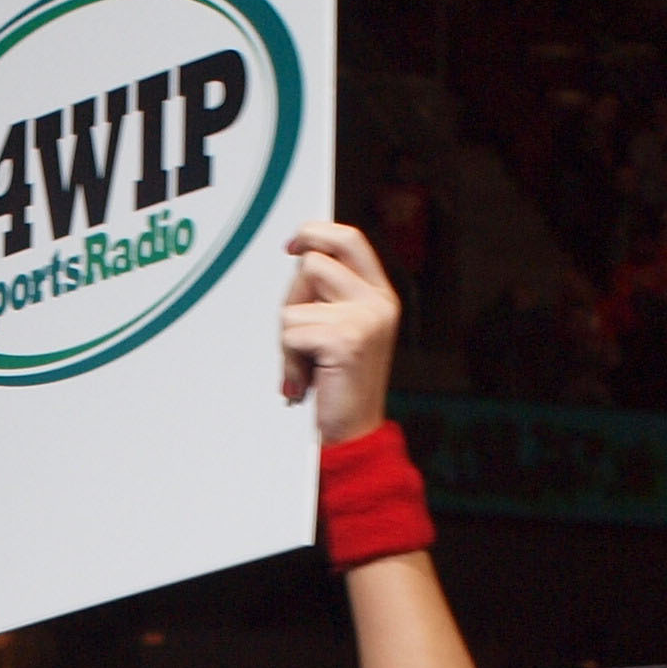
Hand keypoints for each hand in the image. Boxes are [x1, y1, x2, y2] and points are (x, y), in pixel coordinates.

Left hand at [278, 221, 400, 443]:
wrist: (356, 434)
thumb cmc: (343, 387)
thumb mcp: (342, 332)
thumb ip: (329, 296)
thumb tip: (300, 258)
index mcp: (379, 295)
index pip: (348, 240)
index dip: (316, 234)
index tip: (292, 246)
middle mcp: (377, 302)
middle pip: (314, 263)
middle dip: (293, 297)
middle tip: (299, 335)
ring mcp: (365, 318)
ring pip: (295, 301)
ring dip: (287, 337)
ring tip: (306, 363)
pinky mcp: (346, 339)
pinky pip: (291, 333)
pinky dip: (287, 360)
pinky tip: (304, 378)